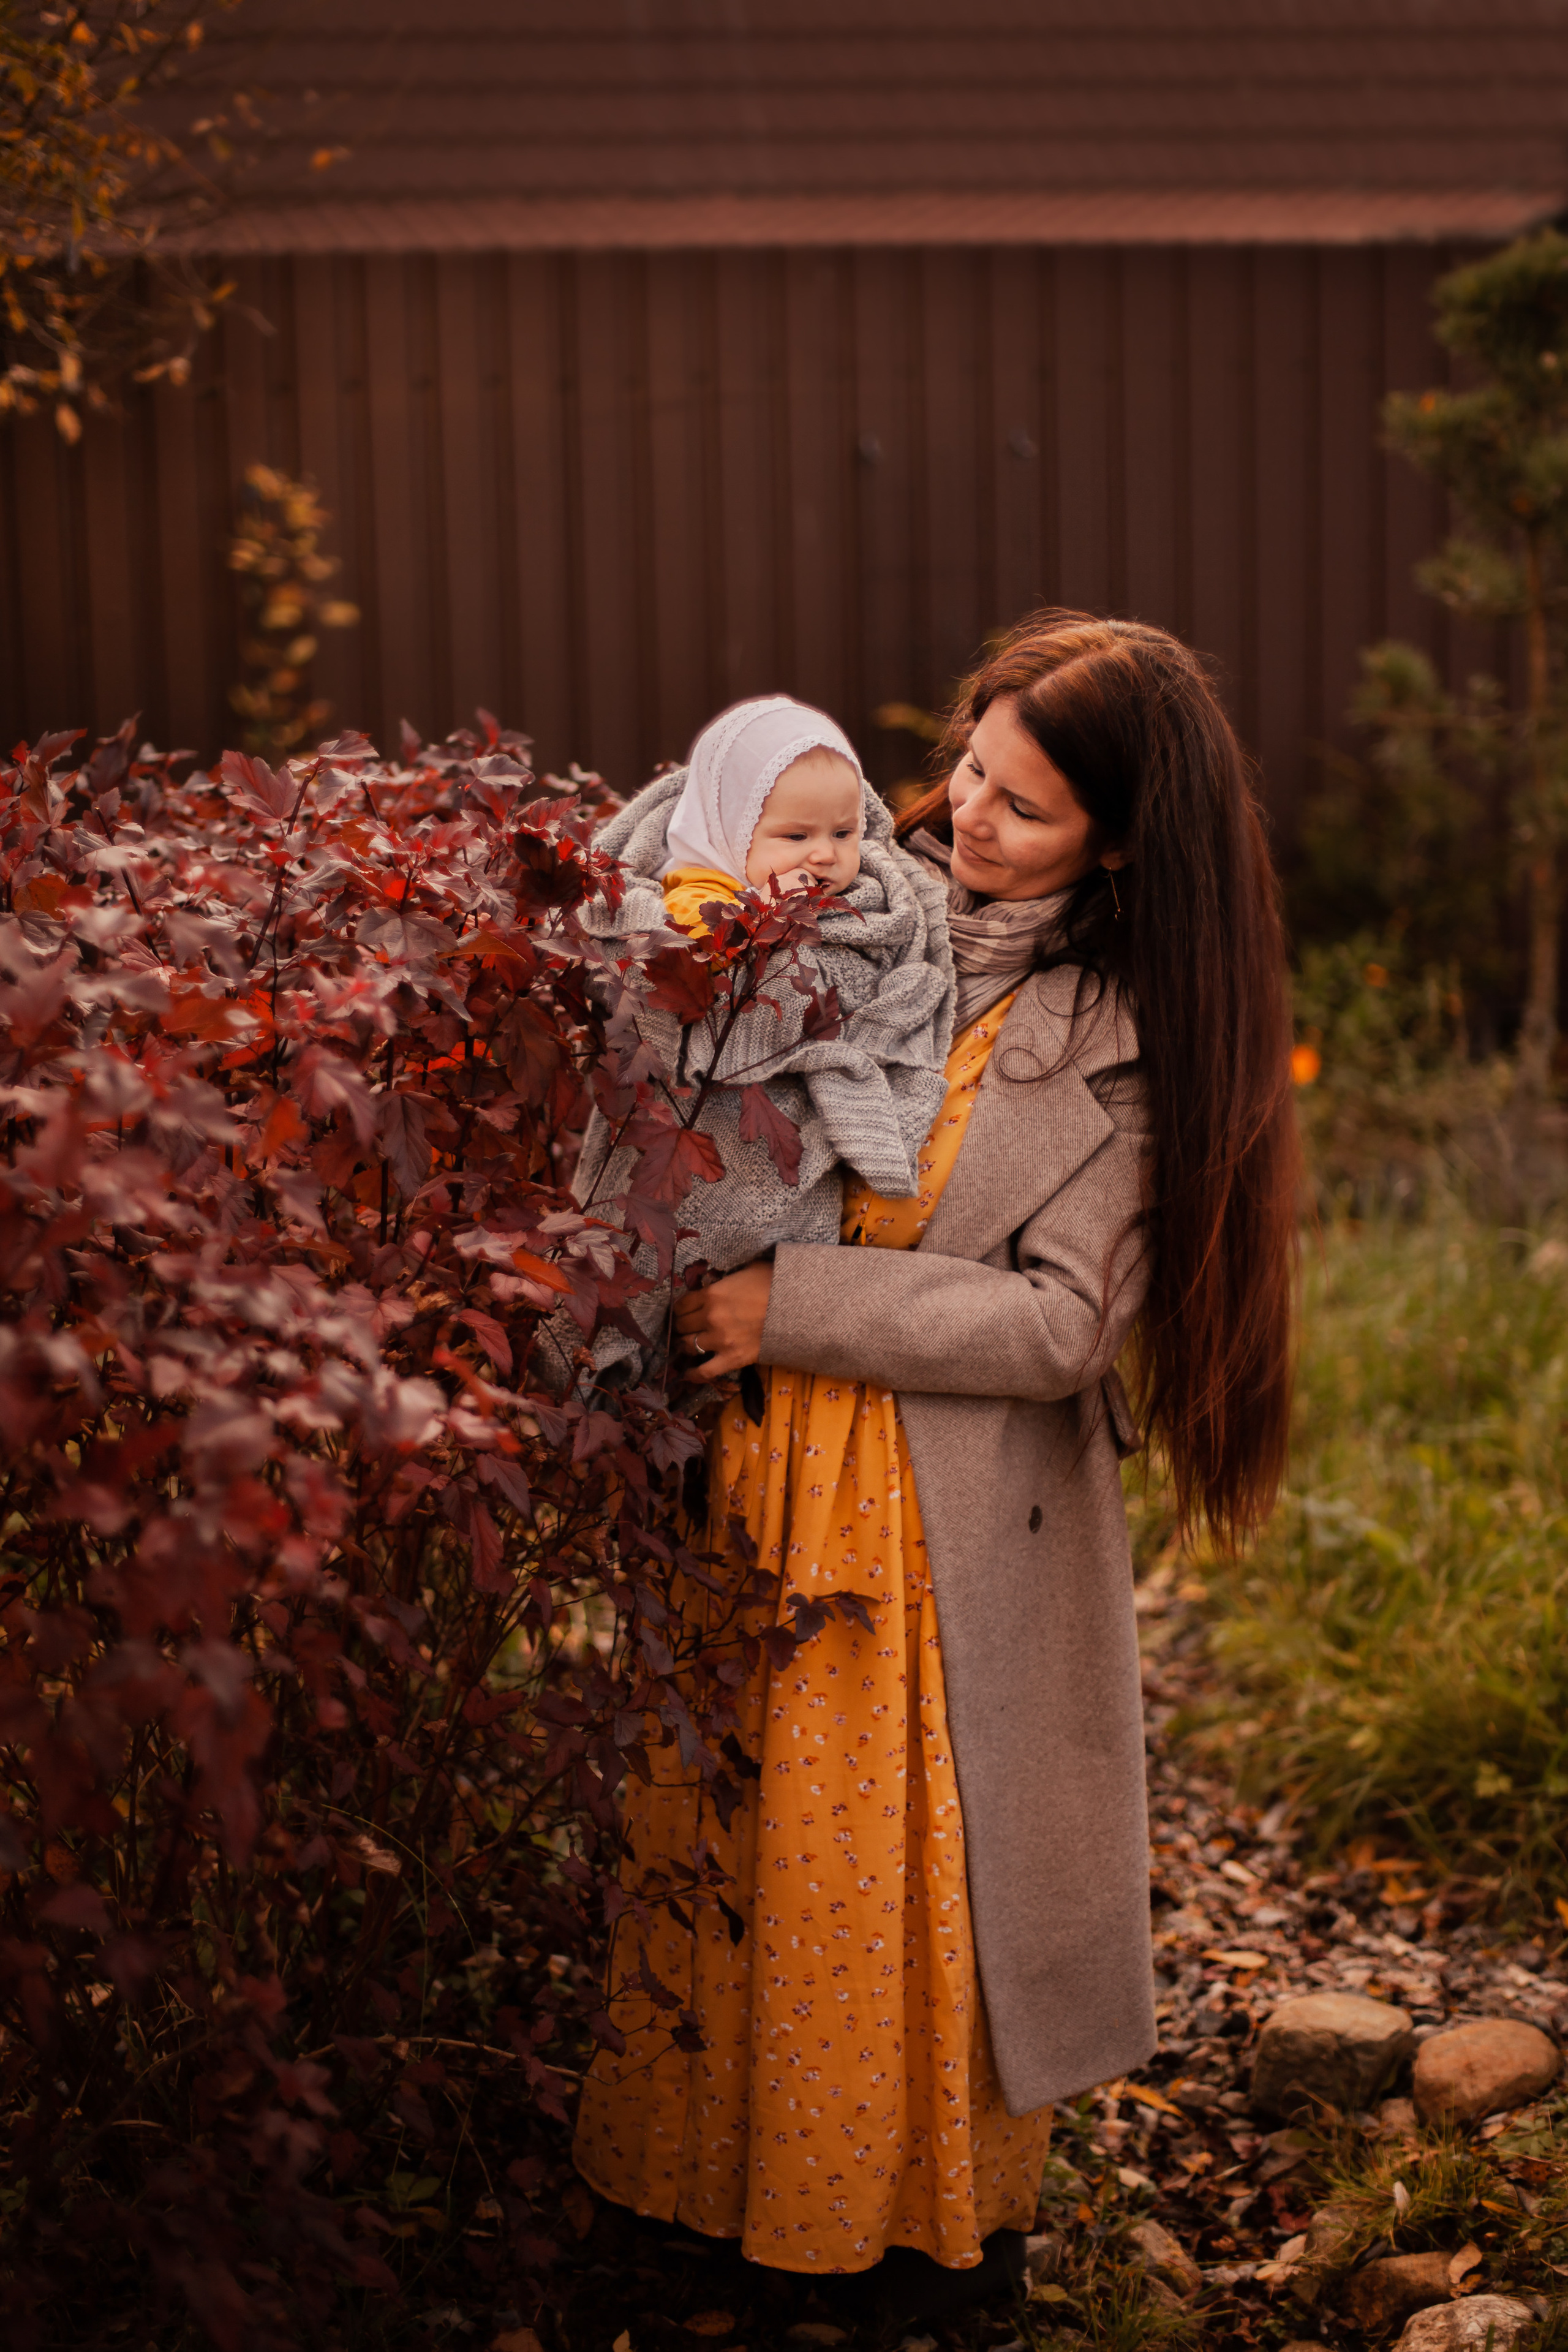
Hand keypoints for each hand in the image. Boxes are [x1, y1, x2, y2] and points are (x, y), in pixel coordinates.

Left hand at [673, 1260, 773, 1380]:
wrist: (797, 1308)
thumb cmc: (774, 1284)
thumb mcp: (748, 1269)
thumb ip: (727, 1277)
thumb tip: (720, 1277)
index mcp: (712, 1293)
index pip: (681, 1304)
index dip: (680, 1308)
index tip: (683, 1311)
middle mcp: (711, 1317)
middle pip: (682, 1325)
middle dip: (682, 1326)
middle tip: (687, 1327)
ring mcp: (720, 1340)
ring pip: (688, 1346)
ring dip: (686, 1344)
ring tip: (689, 1344)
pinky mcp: (732, 1358)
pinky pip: (705, 1371)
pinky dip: (694, 1374)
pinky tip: (687, 1374)